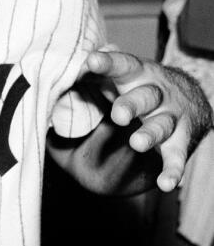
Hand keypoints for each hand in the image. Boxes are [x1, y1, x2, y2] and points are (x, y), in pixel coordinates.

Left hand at [82, 49, 213, 191]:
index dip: (108, 63)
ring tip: (136, 143)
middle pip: (147, 96)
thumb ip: (92, 74)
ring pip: (162, 125)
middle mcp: (157, 93)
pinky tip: (166, 184)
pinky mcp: (181, 140)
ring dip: (150, 134)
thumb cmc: (137, 87)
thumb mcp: (118, 75)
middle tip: (118, 115)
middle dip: (132, 105)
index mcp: (137, 75)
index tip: (91, 61)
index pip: (123, 65)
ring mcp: (170, 117)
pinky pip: (177, 156)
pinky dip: (173, 170)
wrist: (188, 99)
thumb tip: (57, 77)